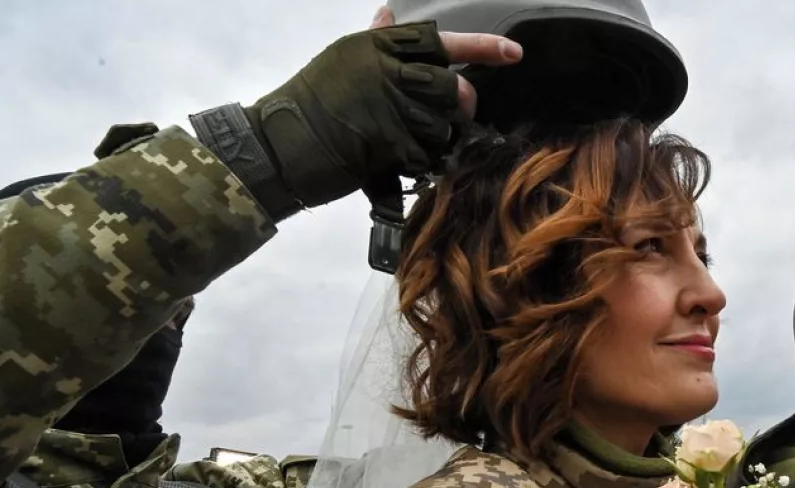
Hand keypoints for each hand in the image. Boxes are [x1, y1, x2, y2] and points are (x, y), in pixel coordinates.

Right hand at [244, 6, 522, 214]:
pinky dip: (421, 164)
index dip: (483, 47)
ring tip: (412, 143)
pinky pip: (425, 155)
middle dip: (458, 109)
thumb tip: (390, 11)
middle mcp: (388, 70)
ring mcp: (389, 106)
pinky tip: (403, 162)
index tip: (515, 54)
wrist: (279, 144)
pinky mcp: (388, 140)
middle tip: (451, 120)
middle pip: (452, 87)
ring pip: (442, 125)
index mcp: (379, 46)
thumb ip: (377, 40)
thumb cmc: (310, 103)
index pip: (440, 41)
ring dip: (437, 142)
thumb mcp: (343, 59)